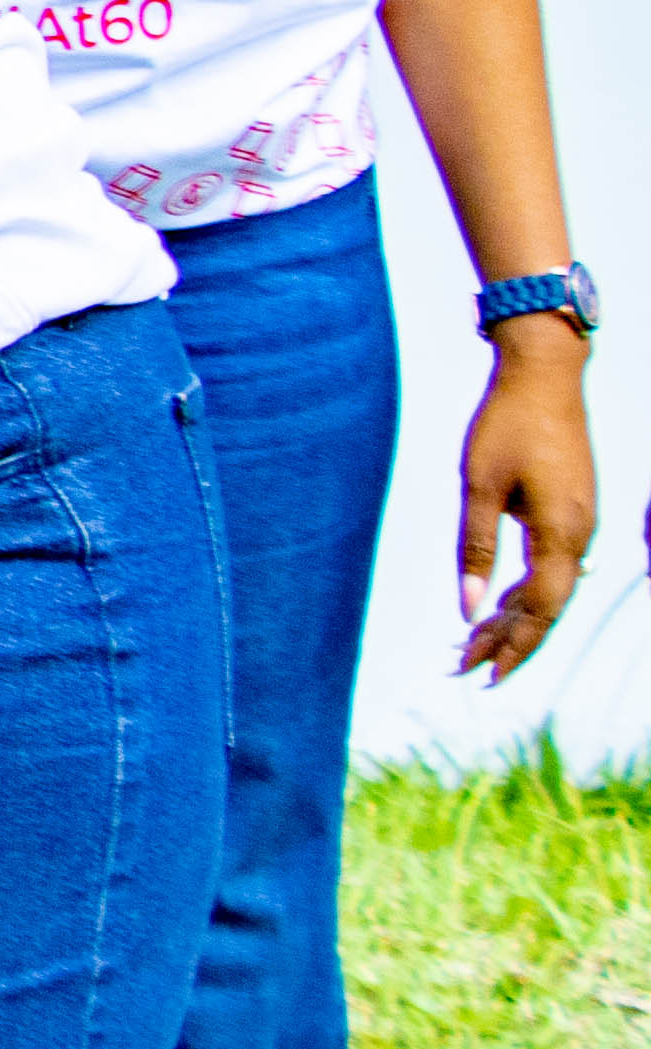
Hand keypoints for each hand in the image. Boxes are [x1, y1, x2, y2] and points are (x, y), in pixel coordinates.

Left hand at [457, 324, 598, 679]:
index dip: (513, 643)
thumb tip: (468, 608)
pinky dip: (524, 589)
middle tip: (470, 671)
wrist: (544, 375)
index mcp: (562, 532)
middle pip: (548, 605)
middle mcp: (580, 533)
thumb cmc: (507, 424)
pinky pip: (552, 565)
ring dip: (516, 618)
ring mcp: (579, 521)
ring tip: (476, 647)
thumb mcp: (479, 486)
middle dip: (511, 641)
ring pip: (551, 587)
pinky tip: (500, 604)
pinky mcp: (570, 510)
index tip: (482, 673)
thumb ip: (474, 548)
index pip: (540, 607)